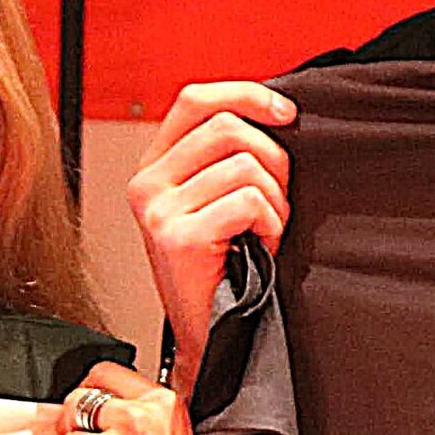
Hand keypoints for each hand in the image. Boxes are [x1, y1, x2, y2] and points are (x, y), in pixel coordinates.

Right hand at [125, 81, 295, 389]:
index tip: (287, 113)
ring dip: (274, 201)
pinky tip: (259, 248)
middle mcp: (148, 185)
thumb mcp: (217, 202)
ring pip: (245, 166)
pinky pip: (249, 202)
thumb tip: (277, 113)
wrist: (213, 340)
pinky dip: (270, 225)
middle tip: (278, 199)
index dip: (247, 95)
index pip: (196, 100)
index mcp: (155, 168)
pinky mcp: (179, 237)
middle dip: (273, 157)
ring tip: (265, 232)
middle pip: (227, 126)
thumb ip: (228, 157)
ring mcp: (159, 211)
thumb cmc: (224, 274)